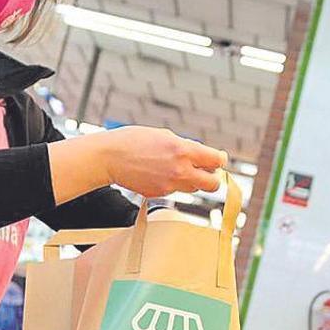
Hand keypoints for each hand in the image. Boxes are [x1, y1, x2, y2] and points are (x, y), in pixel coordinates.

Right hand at [46, 126, 226, 203]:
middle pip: (212, 184)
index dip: (219, 160)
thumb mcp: (165, 135)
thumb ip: (186, 147)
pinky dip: (173, 184)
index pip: (216, 161)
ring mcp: (169, 186)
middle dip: (212, 177)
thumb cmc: (135, 140)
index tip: (218, 159)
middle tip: (205, 170)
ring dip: (192, 180)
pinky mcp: (159, 194)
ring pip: (194, 189)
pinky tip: (159, 173)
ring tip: (177, 168)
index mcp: (183, 151)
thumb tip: (201, 156)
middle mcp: (180, 171)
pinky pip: (175, 191)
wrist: (109, 157)